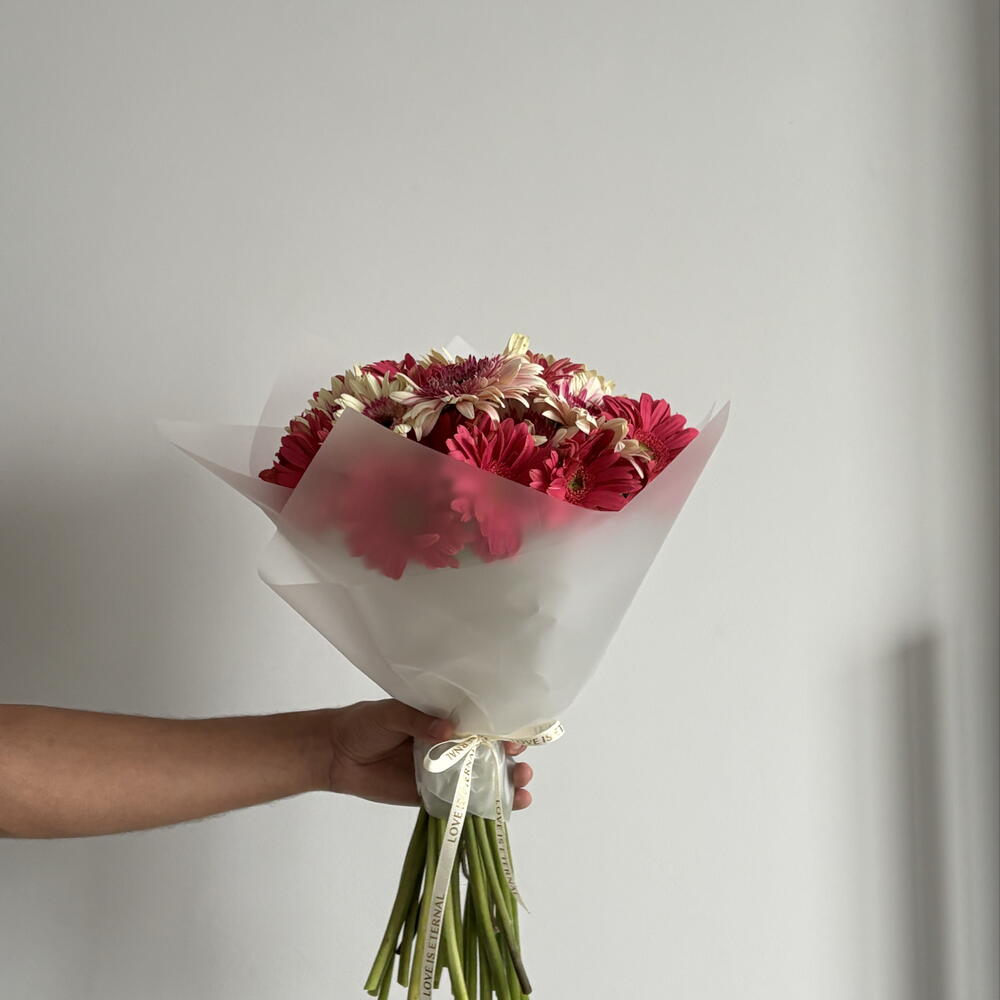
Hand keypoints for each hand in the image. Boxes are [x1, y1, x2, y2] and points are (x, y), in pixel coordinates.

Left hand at [327, 700, 533, 809]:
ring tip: (522, 792)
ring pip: (484, 780)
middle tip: (522, 768)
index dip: (503, 730)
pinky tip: (505, 812)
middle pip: (491, 754)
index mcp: (446, 719)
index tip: (515, 739)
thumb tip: (449, 729)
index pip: (483, 724)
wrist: (336, 754)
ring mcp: (444, 773)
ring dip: (507, 786)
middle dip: (513, 761)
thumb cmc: (365, 724)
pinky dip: (484, 809)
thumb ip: (419, 720)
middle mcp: (451, 745)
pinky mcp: (432, 797)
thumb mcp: (392, 713)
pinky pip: (462, 804)